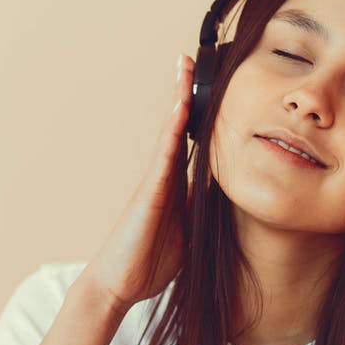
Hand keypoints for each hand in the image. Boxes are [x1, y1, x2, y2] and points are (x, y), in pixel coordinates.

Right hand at [79, 54, 193, 316]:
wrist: (119, 285)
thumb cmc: (149, 262)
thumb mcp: (189, 236)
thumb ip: (202, 214)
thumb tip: (226, 203)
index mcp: (175, 187)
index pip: (193, 143)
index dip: (202, 116)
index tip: (212, 88)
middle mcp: (164, 178)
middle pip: (179, 128)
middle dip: (187, 94)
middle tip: (195, 60)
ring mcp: (155, 182)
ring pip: (170, 133)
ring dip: (179, 99)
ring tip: (186, 68)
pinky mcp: (149, 193)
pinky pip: (164, 156)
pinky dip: (173, 130)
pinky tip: (182, 108)